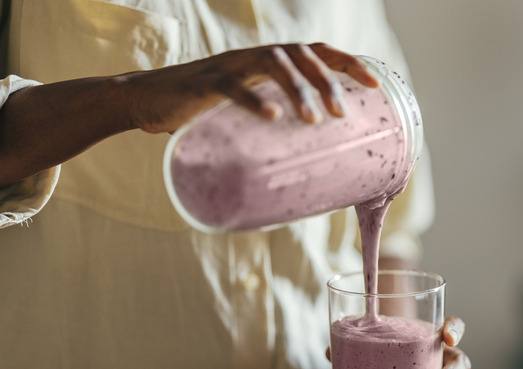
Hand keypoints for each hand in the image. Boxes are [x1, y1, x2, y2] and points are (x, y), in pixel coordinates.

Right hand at [118, 42, 379, 132]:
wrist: (147, 100)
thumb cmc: (204, 112)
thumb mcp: (247, 114)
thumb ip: (275, 127)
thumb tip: (310, 163)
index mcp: (270, 62)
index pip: (317, 52)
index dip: (348, 63)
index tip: (375, 85)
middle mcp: (254, 56)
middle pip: (302, 54)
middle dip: (328, 82)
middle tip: (342, 115)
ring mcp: (229, 65)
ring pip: (273, 63)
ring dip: (299, 90)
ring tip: (314, 121)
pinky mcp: (204, 83)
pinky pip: (233, 85)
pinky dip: (254, 99)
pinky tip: (273, 116)